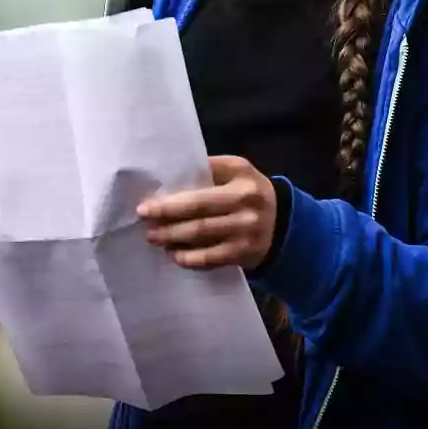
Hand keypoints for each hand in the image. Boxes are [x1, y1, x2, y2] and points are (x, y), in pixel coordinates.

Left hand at [137, 155, 276, 270]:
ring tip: (153, 237)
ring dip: (173, 236)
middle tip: (143, 217)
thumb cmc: (249, 193)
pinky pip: (211, 257)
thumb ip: (211, 171)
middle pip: (199, 208)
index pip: (202, 181)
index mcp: (240, 174)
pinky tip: (175, 255)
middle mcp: (245, 200)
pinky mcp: (243, 253)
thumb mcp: (237, 172)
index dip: (174, 191)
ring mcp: (245, 229)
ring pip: (202, 233)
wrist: (284, 225)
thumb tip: (170, 178)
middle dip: (167, 214)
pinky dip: (190, 257)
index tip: (148, 198)